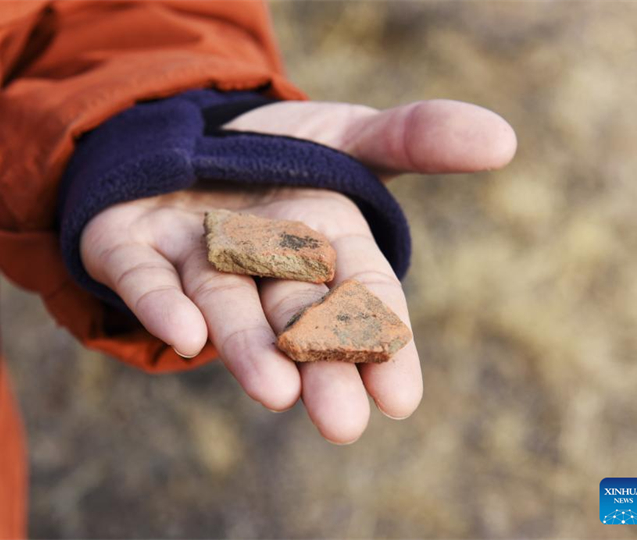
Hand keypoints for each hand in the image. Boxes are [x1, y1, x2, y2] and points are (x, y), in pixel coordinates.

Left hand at [81, 99, 515, 443]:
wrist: (185, 132)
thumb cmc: (278, 148)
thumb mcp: (348, 133)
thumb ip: (417, 137)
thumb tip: (505, 139)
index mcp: (318, 239)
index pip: (359, 292)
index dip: (381, 340)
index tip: (401, 398)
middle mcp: (258, 261)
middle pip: (294, 314)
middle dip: (317, 364)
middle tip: (339, 421)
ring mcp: (193, 257)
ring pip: (224, 306)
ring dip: (246, 347)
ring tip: (274, 392)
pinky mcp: (130, 247)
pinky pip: (142, 277)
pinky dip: (160, 303)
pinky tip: (183, 335)